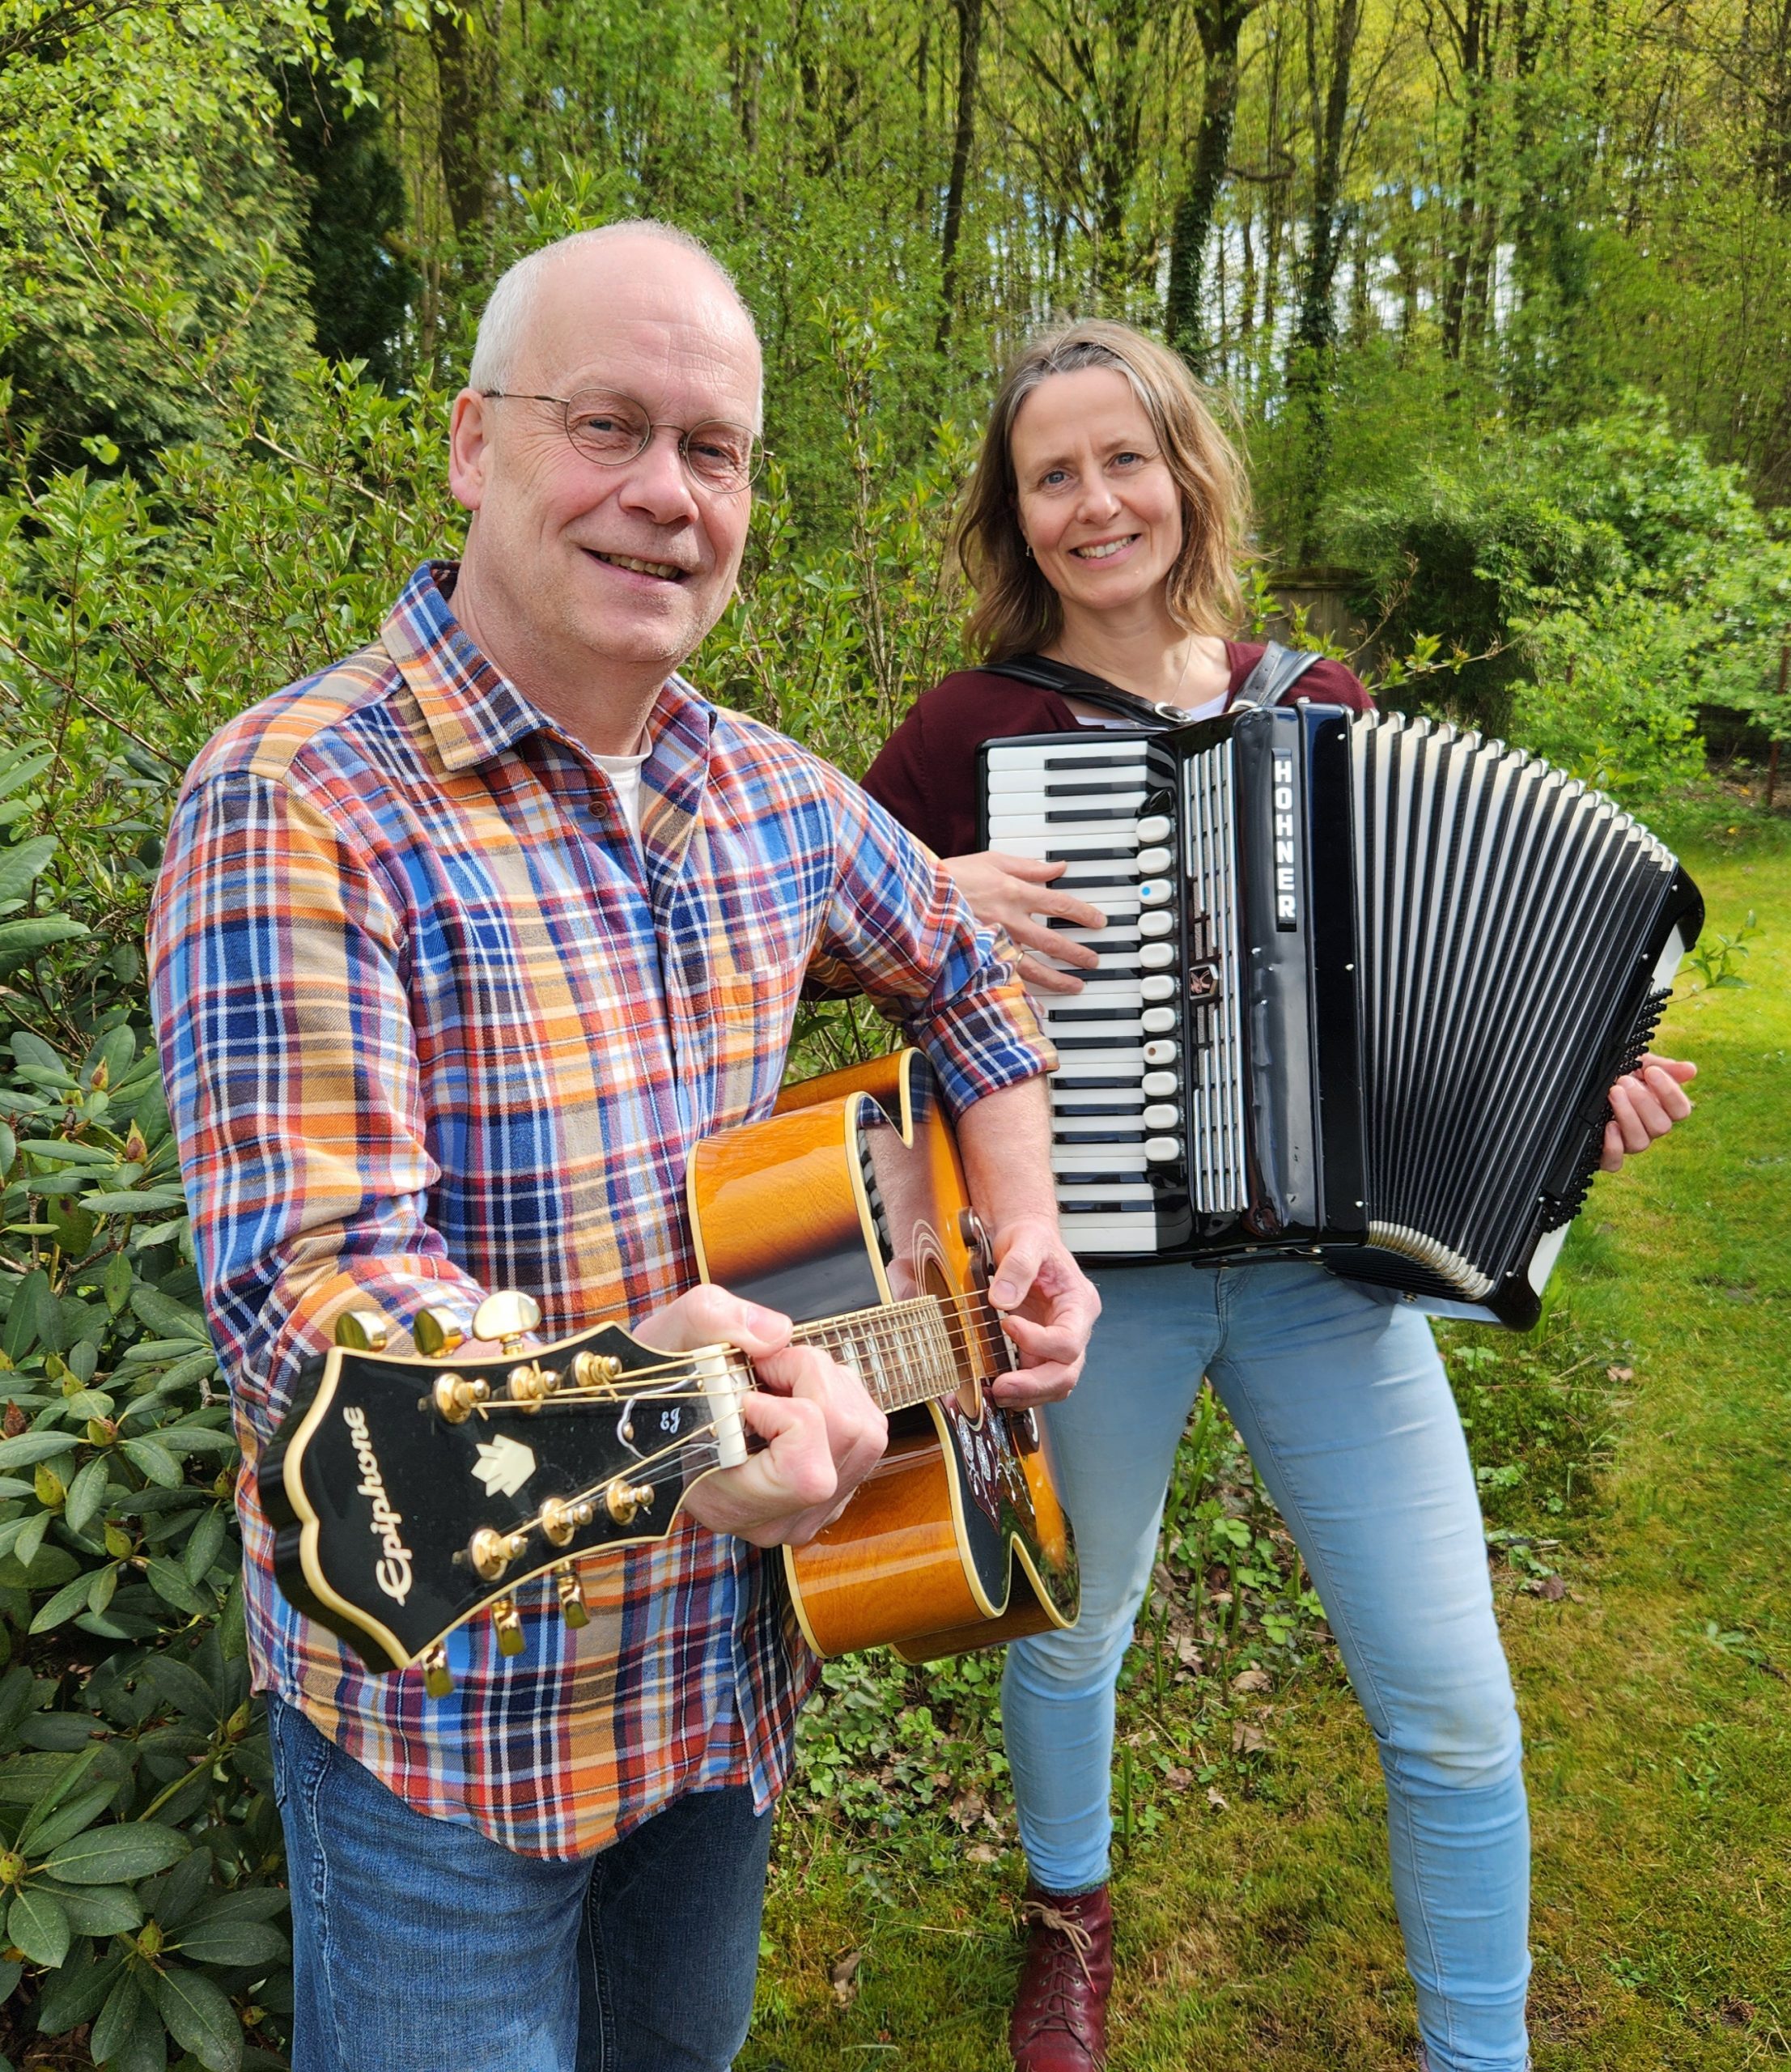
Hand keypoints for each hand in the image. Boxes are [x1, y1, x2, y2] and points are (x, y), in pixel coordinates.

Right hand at [633, 1286, 887, 1547]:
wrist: (657, 1410)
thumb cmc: (660, 1382)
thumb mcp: (670, 1334)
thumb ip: (715, 1322)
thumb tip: (777, 1334)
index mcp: (729, 1502)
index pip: (805, 1471)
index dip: (787, 1412)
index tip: (747, 1393)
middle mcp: (775, 1520)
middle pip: (848, 1438)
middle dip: (814, 1378)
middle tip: (766, 1367)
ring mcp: (809, 1512)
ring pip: (866, 1434)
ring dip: (831, 1384)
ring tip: (782, 1379)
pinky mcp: (834, 1493)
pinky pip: (868, 1438)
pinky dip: (842, 1399)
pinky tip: (799, 1395)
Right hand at [942, 851, 1104, 996]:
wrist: (916, 898)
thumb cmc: (951, 877)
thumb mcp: (992, 860)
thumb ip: (1028, 866)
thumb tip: (1059, 867)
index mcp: (1015, 893)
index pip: (1061, 905)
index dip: (1084, 915)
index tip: (1099, 922)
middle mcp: (1009, 921)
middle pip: (1053, 942)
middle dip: (1078, 954)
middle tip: (1093, 961)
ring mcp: (993, 945)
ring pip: (1034, 968)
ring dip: (1059, 979)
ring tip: (1076, 986)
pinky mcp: (978, 961)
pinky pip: (1007, 980)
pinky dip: (1024, 993)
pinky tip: (1037, 1002)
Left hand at [981, 1214, 1100, 1408]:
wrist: (1024, 1239)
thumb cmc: (1031, 1238)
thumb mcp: (1025, 1241)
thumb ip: (1018, 1267)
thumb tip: (1001, 1300)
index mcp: (1079, 1303)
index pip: (1069, 1340)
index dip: (1038, 1341)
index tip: (1007, 1323)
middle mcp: (1074, 1327)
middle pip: (1067, 1372)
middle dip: (1035, 1384)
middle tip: (1002, 1387)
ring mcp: (1056, 1341)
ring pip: (1055, 1383)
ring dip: (1028, 1394)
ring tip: (997, 1393)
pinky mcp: (1038, 1349)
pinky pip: (1036, 1379)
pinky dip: (1020, 1390)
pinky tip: (996, 1388)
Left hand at [1600, 1053, 1695, 1171]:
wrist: (1585, 1086)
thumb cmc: (1616, 1077)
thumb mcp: (1637, 1065)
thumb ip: (1661, 1067)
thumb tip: (1690, 1069)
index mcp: (1661, 1109)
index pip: (1681, 1110)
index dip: (1669, 1092)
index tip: (1652, 1072)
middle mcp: (1648, 1129)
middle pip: (1661, 1127)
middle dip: (1643, 1101)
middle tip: (1624, 1081)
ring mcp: (1628, 1143)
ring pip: (1640, 1143)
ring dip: (1627, 1116)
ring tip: (1614, 1094)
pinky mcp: (1606, 1155)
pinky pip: (1615, 1163)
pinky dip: (1613, 1147)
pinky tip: (1608, 1126)